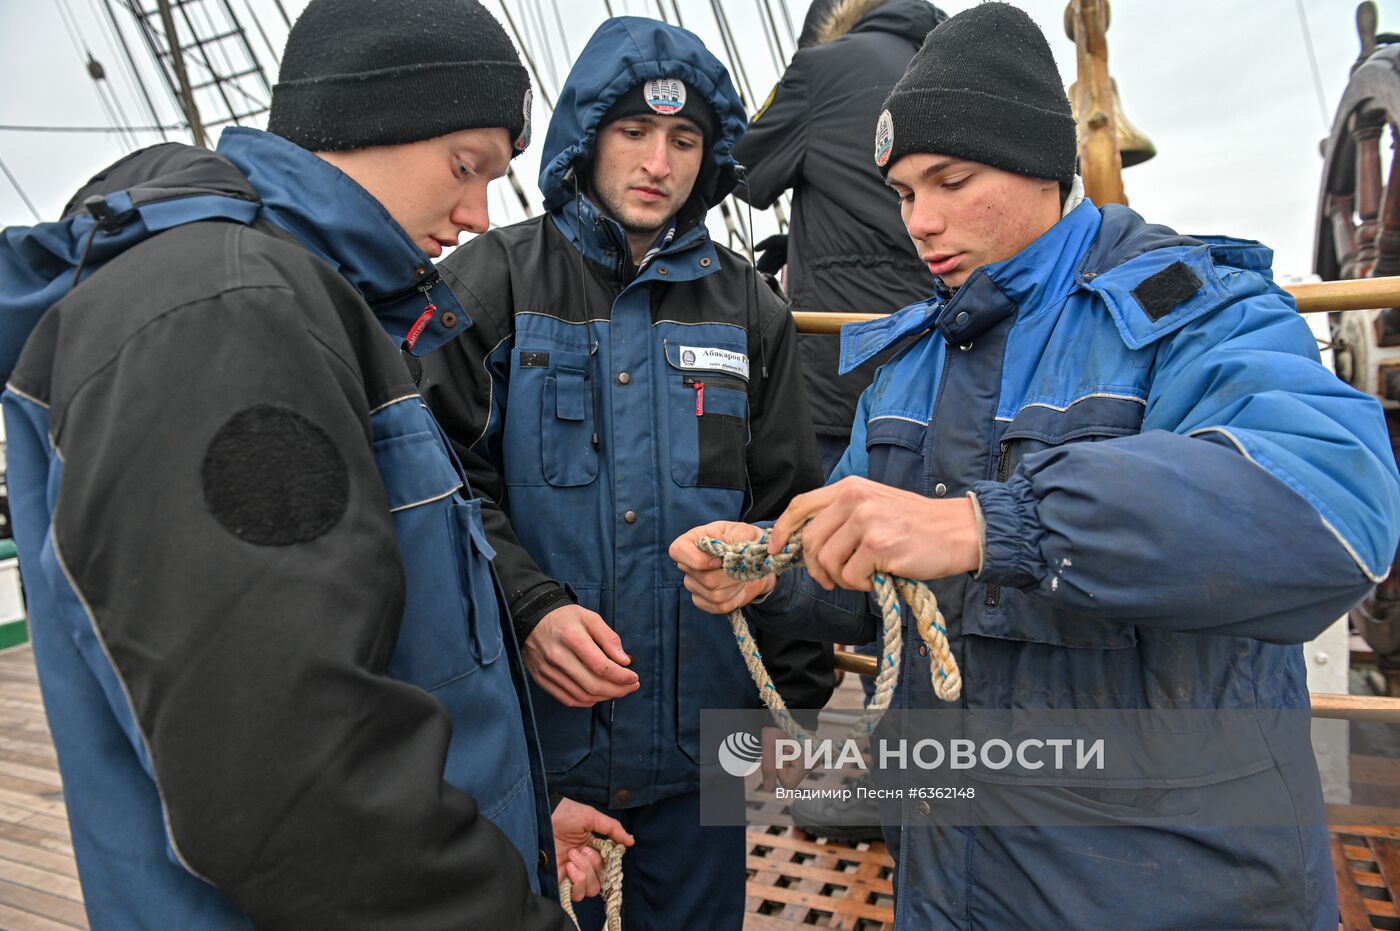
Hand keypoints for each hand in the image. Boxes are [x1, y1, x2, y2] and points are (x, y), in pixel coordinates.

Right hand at [524, 605, 638, 706]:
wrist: (531, 618)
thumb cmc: (564, 617)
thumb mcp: (590, 618)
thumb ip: (609, 638)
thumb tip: (625, 661)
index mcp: (572, 637)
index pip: (601, 666)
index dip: (621, 676)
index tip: (634, 677)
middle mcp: (557, 656)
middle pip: (593, 685)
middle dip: (618, 690)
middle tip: (631, 687)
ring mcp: (547, 671)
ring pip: (581, 695)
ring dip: (604, 697)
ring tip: (618, 690)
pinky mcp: (541, 679)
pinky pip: (567, 699)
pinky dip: (586, 701)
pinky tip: (598, 695)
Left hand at [551, 798, 634, 900]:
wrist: (543, 817)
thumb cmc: (566, 814)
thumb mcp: (592, 817)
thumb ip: (613, 828)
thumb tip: (631, 841)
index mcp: (592, 851)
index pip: (607, 869)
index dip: (607, 863)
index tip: (597, 848)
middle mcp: (583, 865)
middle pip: (599, 882)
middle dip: (593, 866)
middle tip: (581, 850)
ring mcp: (571, 874)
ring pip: (589, 890)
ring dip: (585, 873)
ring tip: (573, 856)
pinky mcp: (560, 881)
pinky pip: (575, 894)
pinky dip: (576, 881)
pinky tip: (569, 866)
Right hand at [669, 521, 777, 614]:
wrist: (752, 560)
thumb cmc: (743, 541)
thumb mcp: (741, 532)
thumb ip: (731, 538)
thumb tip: (722, 550)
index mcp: (691, 541)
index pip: (677, 551)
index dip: (699, 560)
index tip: (720, 560)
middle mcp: (687, 565)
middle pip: (705, 578)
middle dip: (730, 574)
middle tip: (742, 565)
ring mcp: (693, 584)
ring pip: (715, 595)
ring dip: (735, 586)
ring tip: (741, 575)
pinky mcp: (702, 601)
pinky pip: (719, 607)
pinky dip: (735, 598)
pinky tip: (738, 588)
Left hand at [760, 725, 810, 791]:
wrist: (792, 708)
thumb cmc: (779, 724)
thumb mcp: (769, 745)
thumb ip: (768, 768)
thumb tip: (768, 789)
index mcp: (807, 761)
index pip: (788, 784)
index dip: (779, 770)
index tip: (779, 753)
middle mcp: (815, 762)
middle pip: (791, 778)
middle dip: (782, 764)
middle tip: (782, 746)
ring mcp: (815, 759)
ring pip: (793, 771)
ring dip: (786, 760)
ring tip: (785, 743)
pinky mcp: (813, 755)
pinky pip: (797, 764)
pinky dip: (791, 756)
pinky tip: (790, 744)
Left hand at [768, 476, 980, 589]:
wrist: (959, 531)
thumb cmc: (916, 526)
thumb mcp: (874, 506)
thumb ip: (842, 517)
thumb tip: (804, 542)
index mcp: (850, 487)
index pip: (800, 506)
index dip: (782, 530)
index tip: (775, 549)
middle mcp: (854, 498)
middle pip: (809, 541)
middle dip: (816, 568)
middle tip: (836, 578)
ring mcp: (865, 520)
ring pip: (826, 562)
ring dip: (842, 578)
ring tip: (865, 575)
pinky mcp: (877, 544)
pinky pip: (849, 576)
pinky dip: (861, 585)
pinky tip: (880, 576)